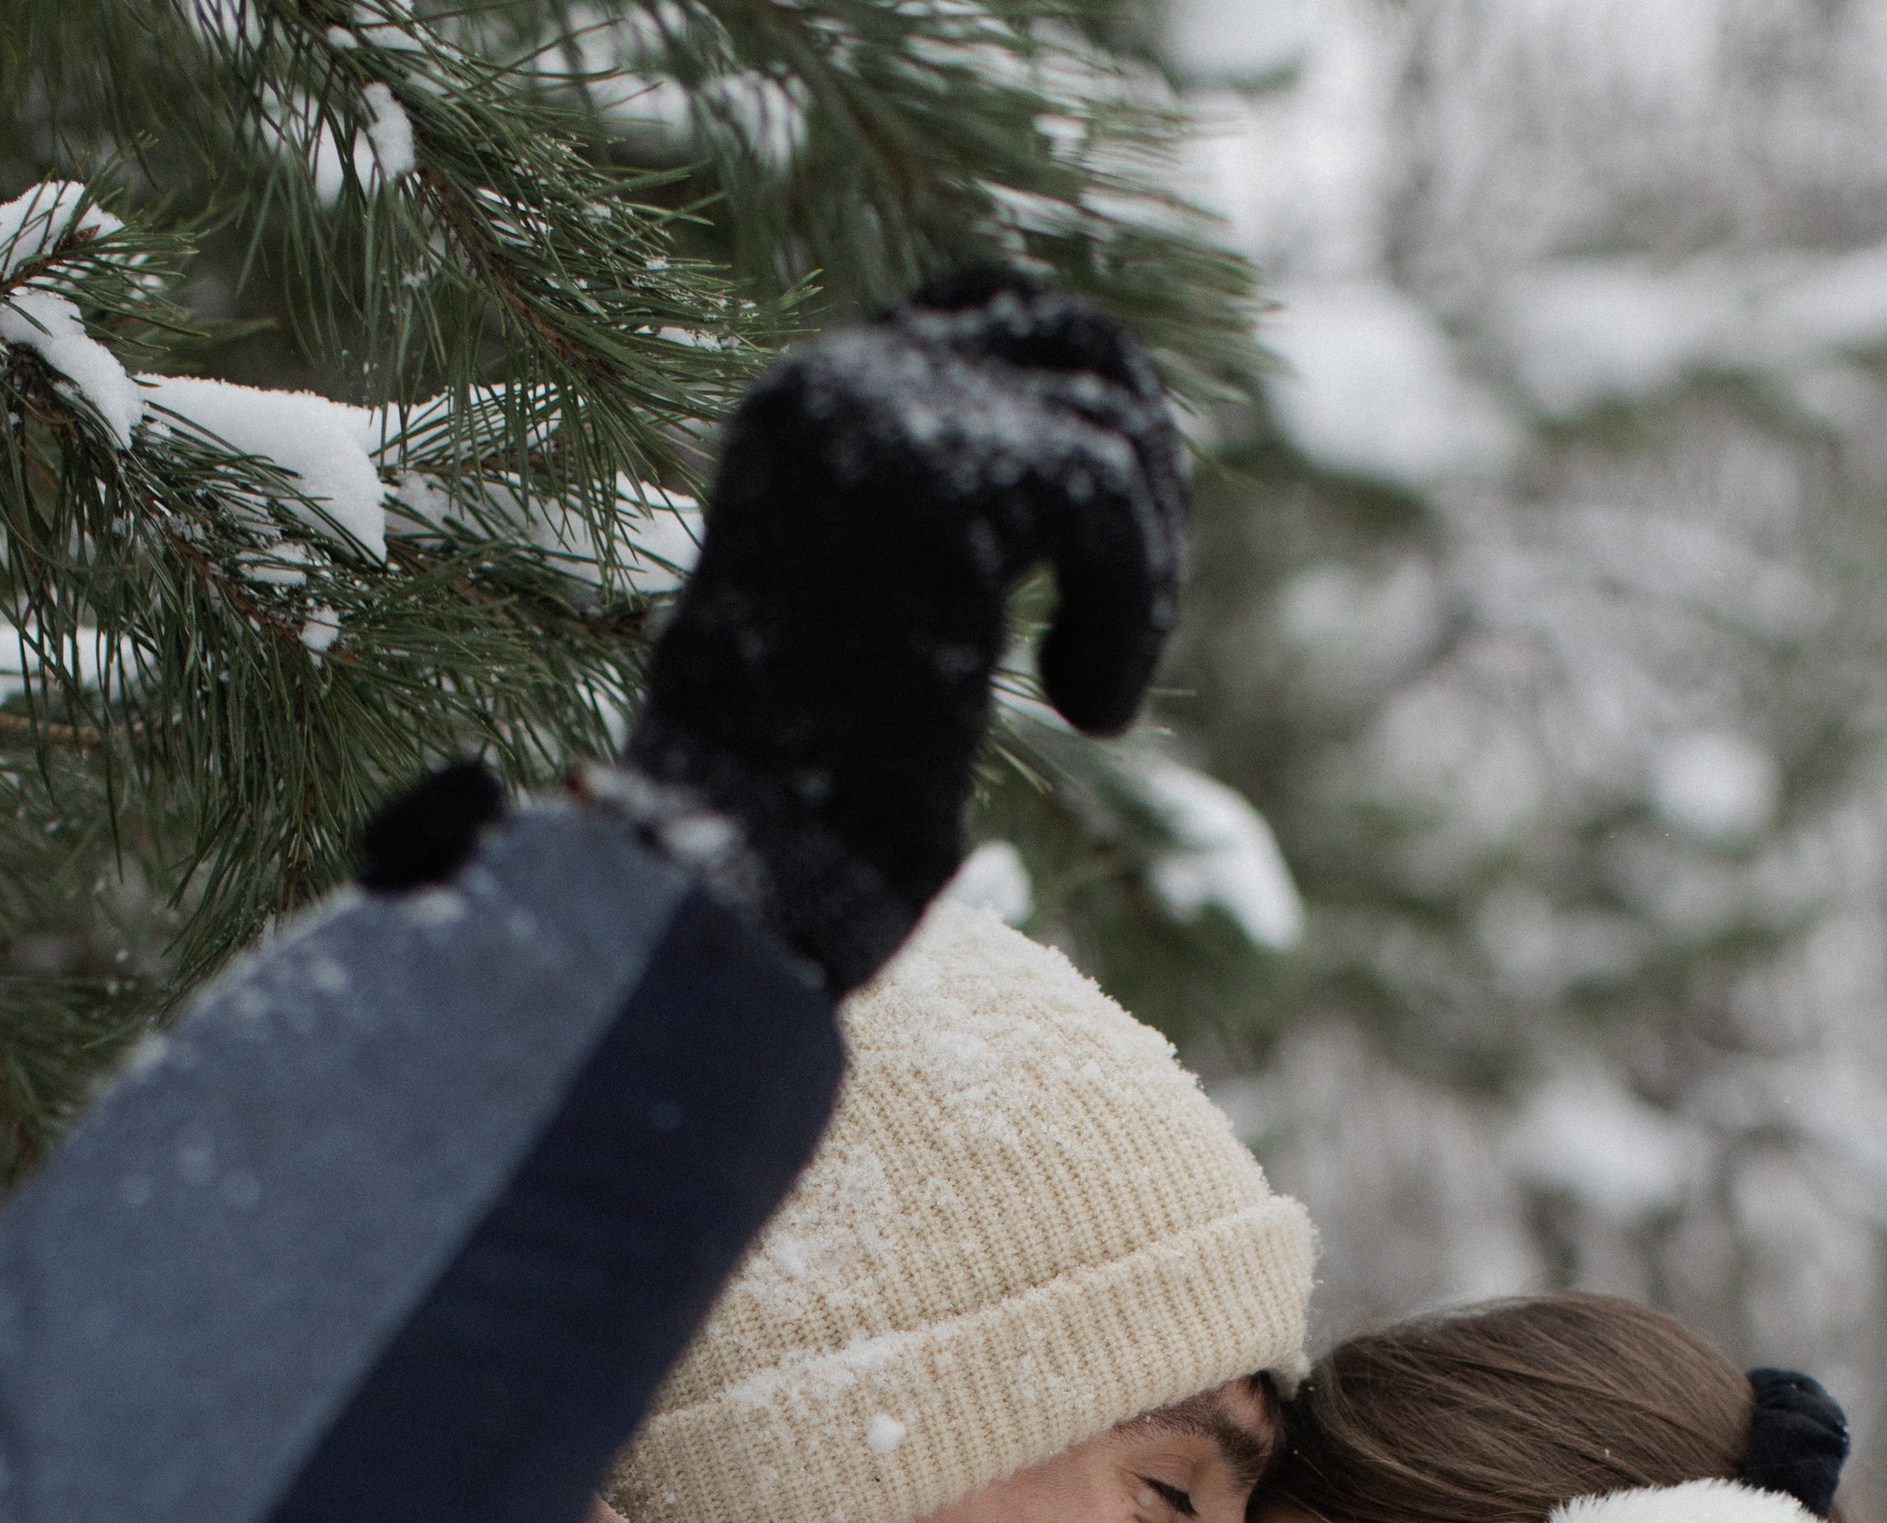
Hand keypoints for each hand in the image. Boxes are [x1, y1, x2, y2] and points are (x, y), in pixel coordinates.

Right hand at [625, 265, 1186, 991]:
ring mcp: (887, 419)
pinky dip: (1133, 619)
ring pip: (1112, 426)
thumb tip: (1091, 455)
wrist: (741, 855)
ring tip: (1095, 696)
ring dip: (1145, 574)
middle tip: (1134, 603)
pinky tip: (1092, 711)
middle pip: (1075, 332)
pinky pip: (1111, 507)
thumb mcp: (867, 605)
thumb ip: (939, 510)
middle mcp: (839, 379)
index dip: (1079, 401)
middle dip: (1144, 461)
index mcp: (805, 402)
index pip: (986, 304)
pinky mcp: (948, 489)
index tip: (1104, 534)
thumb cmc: (803, 788)